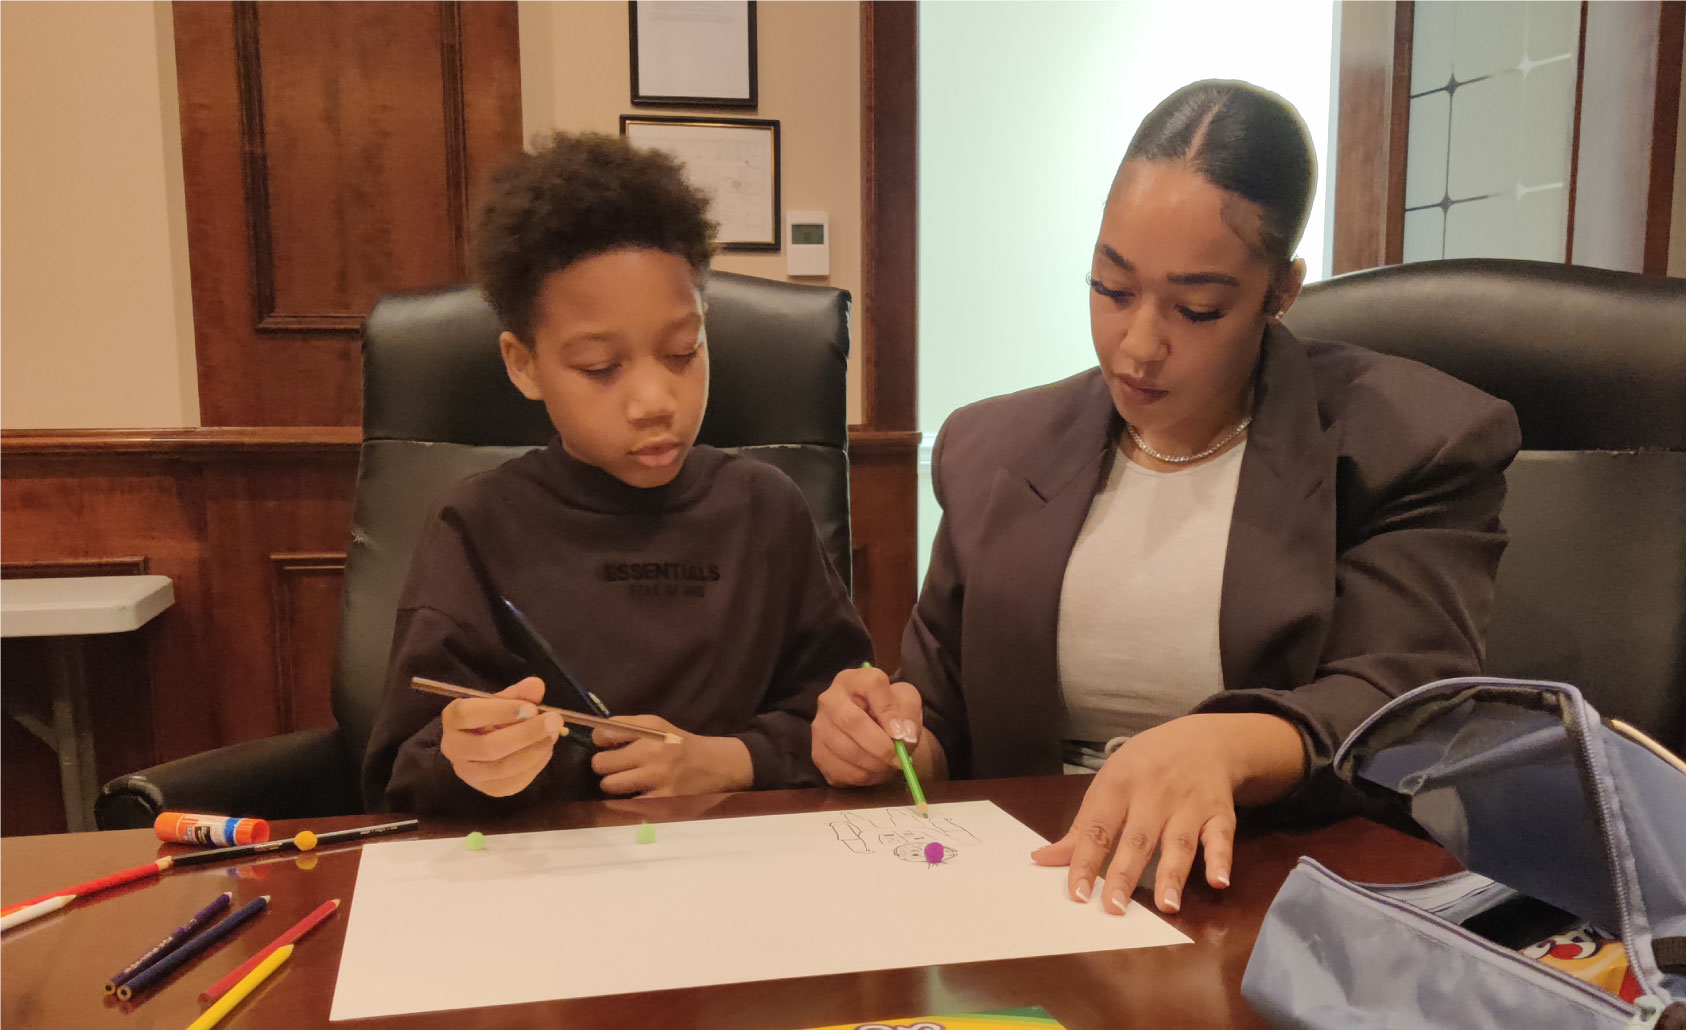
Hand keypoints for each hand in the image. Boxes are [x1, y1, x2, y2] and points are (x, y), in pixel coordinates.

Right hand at [440, 677, 565, 796]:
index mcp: (453, 719)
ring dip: (534, 750)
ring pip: (502, 768)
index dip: (501, 711)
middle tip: (554, 721)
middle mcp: (454, 748)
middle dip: (526, 734)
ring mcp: (469, 773)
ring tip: (553, 735)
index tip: (532, 708)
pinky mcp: (488, 789)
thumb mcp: (500, 700)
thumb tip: (536, 686)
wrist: (476, 746)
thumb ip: (517, 693)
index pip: (469, 715)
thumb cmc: (488, 717)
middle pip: (488, 747)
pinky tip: (546, 750)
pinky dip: (535, 765)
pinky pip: (513, 782)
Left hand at [590, 716, 752, 796]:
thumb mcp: (657, 726)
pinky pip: (626, 803)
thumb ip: (626, 727)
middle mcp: (652, 752)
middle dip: (604, 764)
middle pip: (600, 763)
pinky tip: (640, 792)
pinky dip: (629, 799)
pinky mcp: (660, 801)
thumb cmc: (678, 745)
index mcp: (650, 729)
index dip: (600, 740)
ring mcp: (657, 779)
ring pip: (609, 785)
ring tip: (628, 780)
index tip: (608, 744)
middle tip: (617, 765)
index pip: (602, 734)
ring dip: (614, 783)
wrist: (714, 765)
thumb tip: (593, 738)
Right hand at [811, 665, 943, 786]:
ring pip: (845, 750)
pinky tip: (872, 771)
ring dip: (873, 764)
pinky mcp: (817, 753)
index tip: (902, 732)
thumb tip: (903, 734)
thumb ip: (908, 712)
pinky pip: (839, 771)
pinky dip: (862, 777)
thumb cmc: (891, 713)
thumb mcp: (906, 702)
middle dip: (879, 745)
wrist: (876, 733)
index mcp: (853, 679)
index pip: (871, 684)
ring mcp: (819, 727)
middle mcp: (829, 699)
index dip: (889, 710)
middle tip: (898, 759)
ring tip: (887, 765)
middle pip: (851, 721)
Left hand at [1031, 713, 1303, 914]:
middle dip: (1126, 874)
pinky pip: (1221, 837)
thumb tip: (1043, 859)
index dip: (1086, 861)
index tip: (1077, 894)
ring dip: (1173, 874)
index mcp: (1118, 786)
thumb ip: (1082, 826)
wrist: (1201, 738)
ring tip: (1167, 906)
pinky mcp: (1219, 812)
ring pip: (1179, 842)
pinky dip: (1221, 859)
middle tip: (1115, 908)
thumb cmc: (1145, 766)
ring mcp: (1188, 804)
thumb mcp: (1109, 783)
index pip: (1098, 828)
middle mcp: (1153, 794)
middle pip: (1138, 839)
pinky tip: (1219, 881)